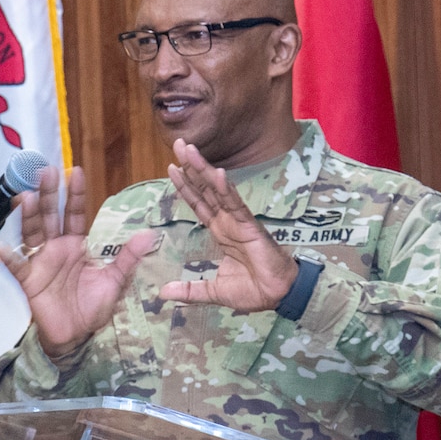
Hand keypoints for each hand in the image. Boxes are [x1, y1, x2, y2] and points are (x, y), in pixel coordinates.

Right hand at [0, 165, 157, 357]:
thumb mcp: (115, 280)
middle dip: (48, 194)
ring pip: (33, 233)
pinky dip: (9, 257)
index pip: (76, 213)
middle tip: (46, 172)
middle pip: (51, 215)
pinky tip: (3, 247)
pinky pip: (18, 267)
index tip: (75, 172)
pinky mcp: (30, 280)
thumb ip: (129, 257)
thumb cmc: (92, 307)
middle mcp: (57, 247)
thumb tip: (150, 235)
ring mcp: (41, 261)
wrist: (76, 335)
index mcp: (77, 244)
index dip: (75, 194)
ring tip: (25, 198)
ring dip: (28, 215)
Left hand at [161, 139, 297, 309]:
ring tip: (188, 150)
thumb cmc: (252, 291)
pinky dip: (226, 189)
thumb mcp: (213, 292)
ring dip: (203, 169)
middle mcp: (227, 222)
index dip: (185, 186)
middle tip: (177, 143)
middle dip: (191, 167)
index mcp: (220, 232)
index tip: (171, 168)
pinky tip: (217, 173)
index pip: (198, 204)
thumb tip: (163, 293)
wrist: (276, 296)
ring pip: (217, 190)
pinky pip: (236, 204)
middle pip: (205, 189)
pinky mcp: (250, 226)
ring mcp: (238, 221)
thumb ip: (190, 291)